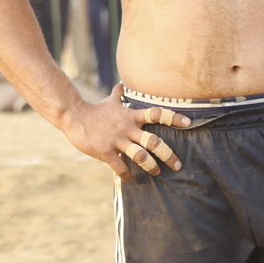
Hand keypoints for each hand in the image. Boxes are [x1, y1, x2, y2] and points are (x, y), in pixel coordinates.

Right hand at [59, 84, 189, 180]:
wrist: (74, 116)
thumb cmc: (95, 110)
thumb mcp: (110, 101)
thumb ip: (119, 95)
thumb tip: (122, 83)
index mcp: (131, 116)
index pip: (157, 114)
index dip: (174, 118)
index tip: (189, 123)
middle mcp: (127, 128)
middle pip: (154, 141)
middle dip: (168, 154)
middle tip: (178, 165)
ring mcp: (117, 140)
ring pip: (140, 156)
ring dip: (151, 166)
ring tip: (157, 172)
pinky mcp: (105, 151)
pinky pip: (120, 167)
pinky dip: (127, 175)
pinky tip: (129, 179)